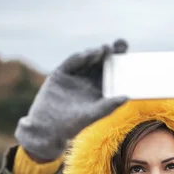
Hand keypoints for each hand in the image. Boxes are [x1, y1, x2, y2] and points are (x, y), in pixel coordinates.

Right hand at [15, 39, 128, 159]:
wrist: (47, 129)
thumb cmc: (73, 125)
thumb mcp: (93, 114)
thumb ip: (108, 105)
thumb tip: (126, 97)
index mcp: (99, 89)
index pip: (112, 72)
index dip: (119, 60)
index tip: (127, 52)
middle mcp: (87, 81)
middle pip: (100, 62)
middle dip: (109, 52)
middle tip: (119, 44)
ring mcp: (73, 77)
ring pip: (86, 60)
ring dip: (95, 54)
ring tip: (103, 51)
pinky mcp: (59, 75)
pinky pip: (70, 64)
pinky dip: (77, 59)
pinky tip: (85, 56)